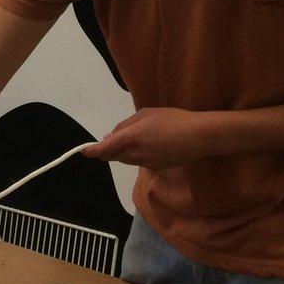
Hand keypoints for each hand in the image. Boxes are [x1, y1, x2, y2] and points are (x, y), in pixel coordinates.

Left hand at [84, 107, 206, 169]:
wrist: (199, 136)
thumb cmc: (172, 119)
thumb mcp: (144, 114)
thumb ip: (124, 126)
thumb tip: (109, 137)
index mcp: (129, 139)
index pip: (103, 150)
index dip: (91, 151)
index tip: (84, 150)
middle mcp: (134, 155)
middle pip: (112, 156)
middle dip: (107, 150)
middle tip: (111, 139)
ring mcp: (146, 164)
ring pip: (125, 160)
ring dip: (121, 152)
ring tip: (134, 139)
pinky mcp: (156, 168)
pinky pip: (139, 162)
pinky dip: (136, 155)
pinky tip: (149, 145)